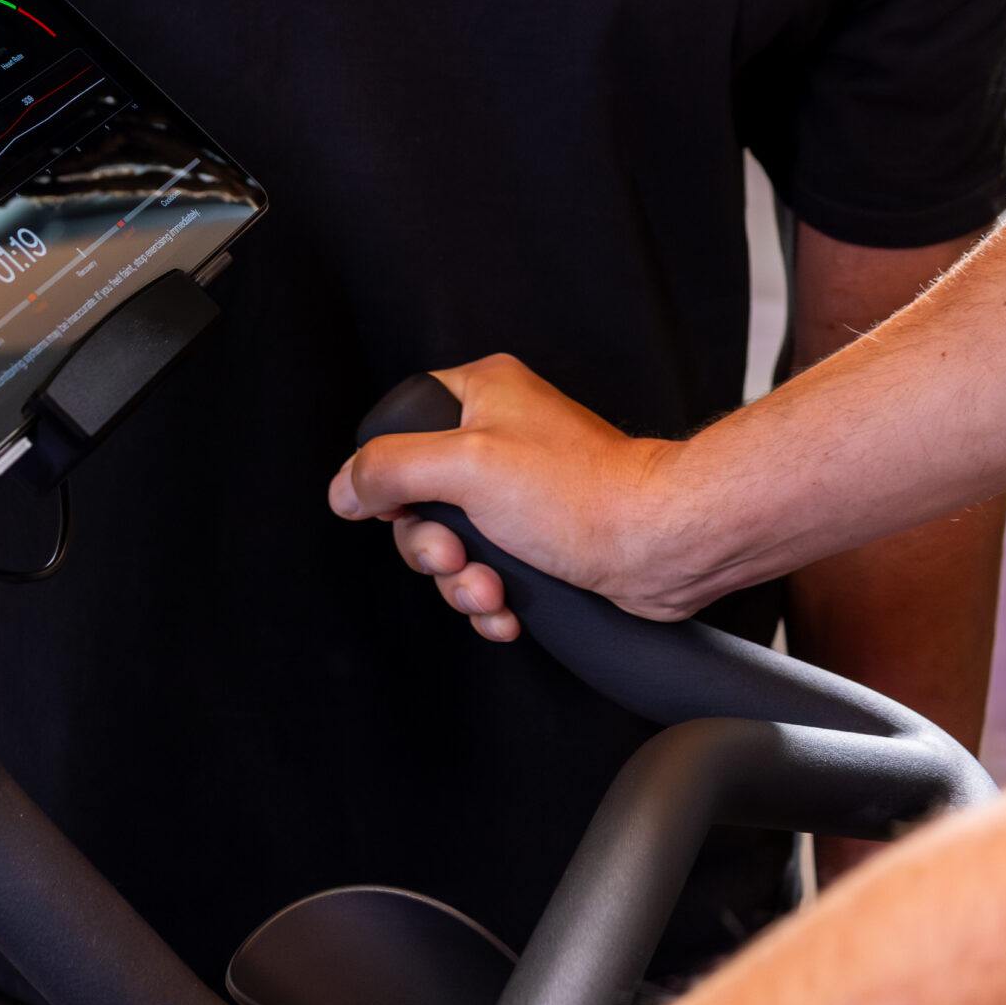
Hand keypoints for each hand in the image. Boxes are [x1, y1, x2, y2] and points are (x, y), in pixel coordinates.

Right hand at [328, 355, 692, 640]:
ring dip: (462, 582)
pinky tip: (506, 611)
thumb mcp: (464, 468)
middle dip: (432, 547)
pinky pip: (489, 571)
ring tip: (491, 591)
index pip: (399, 428)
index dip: (392, 481)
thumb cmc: (583, 494)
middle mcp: (501, 435)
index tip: (404, 511)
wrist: (660, 546)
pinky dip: (491, 599)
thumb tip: (345, 487)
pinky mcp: (542, 537)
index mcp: (482, 393)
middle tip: (456, 557)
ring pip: (452, 544)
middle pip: (419, 499)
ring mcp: (521, 489)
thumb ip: (390, 470)